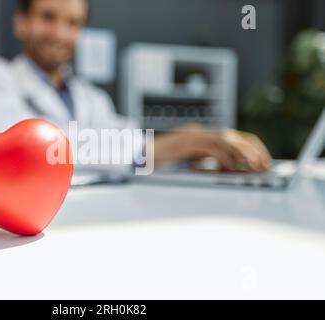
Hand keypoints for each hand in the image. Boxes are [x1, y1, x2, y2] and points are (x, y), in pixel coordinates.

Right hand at [153, 124, 271, 171]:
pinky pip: (209, 147)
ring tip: (253, 166)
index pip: (233, 137)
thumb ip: (206, 161)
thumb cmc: (161, 163)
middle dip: (253, 150)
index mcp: (202, 136)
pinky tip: (229, 167)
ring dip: (242, 153)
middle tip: (264, 165)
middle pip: (233, 136)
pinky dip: (222, 157)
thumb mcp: (189, 161)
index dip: (252, 148)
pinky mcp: (184, 143)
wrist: (136, 157)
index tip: (264, 161)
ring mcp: (191, 136)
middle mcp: (199, 133)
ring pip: (224, 139)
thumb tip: (231, 169)